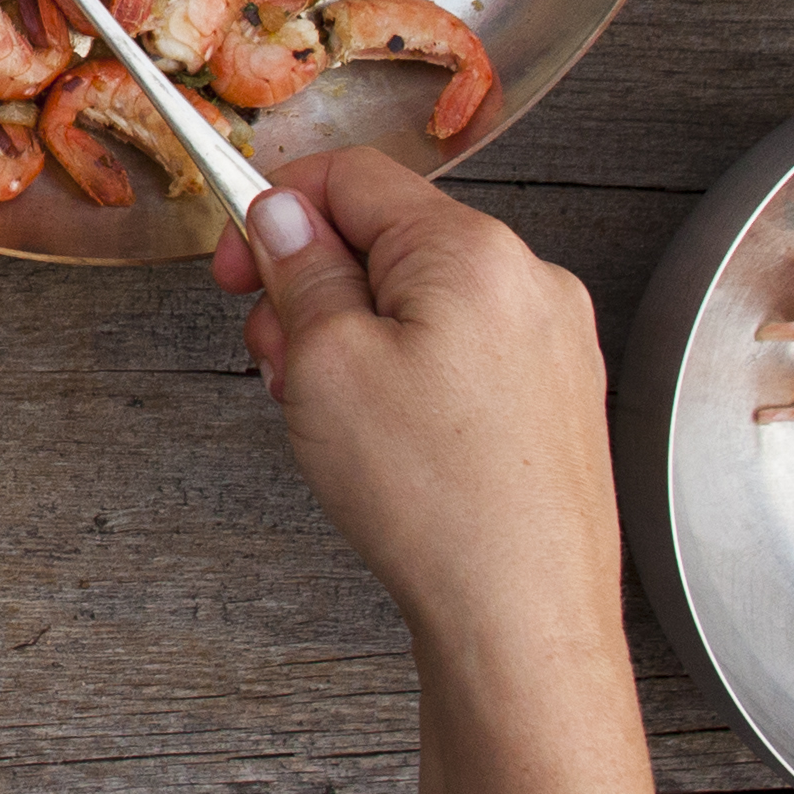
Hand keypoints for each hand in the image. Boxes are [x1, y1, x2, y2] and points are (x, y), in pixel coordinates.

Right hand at [212, 152, 619, 676]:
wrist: (523, 618)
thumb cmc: (439, 503)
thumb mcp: (325, 365)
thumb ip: (302, 270)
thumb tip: (282, 215)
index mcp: (474, 252)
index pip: (354, 176)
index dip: (276, 209)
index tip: (237, 261)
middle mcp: (530, 282)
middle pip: (388, 239)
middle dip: (314, 286)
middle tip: (276, 355)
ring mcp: (553, 343)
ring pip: (422, 300)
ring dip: (355, 335)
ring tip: (328, 413)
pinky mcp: (556, 398)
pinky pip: (461, 350)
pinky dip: (406, 372)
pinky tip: (381, 437)